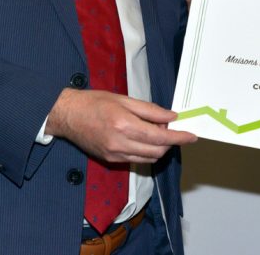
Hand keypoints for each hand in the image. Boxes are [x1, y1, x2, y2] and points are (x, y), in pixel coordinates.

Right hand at [46, 89, 195, 163]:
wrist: (68, 116)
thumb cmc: (94, 102)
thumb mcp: (124, 99)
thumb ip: (150, 110)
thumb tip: (172, 116)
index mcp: (124, 125)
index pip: (160, 137)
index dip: (179, 138)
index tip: (192, 136)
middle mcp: (120, 143)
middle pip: (158, 151)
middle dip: (170, 141)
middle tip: (166, 124)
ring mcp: (115, 155)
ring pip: (149, 158)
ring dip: (159, 147)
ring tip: (153, 130)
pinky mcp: (111, 160)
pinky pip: (137, 160)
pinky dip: (147, 151)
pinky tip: (143, 138)